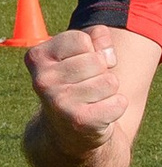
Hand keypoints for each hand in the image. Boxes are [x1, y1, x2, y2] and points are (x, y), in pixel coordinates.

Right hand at [25, 27, 124, 152]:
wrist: (67, 129)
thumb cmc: (78, 82)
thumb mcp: (81, 53)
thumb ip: (95, 38)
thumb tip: (106, 54)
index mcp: (37, 57)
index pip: (81, 39)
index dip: (93, 50)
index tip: (82, 64)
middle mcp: (42, 80)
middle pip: (98, 61)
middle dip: (103, 71)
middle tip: (88, 85)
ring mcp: (59, 102)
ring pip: (110, 81)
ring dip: (110, 90)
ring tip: (92, 99)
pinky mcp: (79, 121)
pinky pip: (119, 102)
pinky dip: (117, 106)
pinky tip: (99, 112)